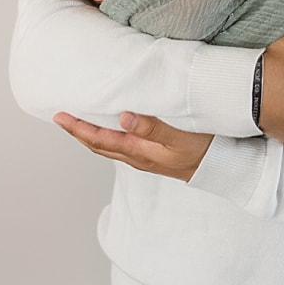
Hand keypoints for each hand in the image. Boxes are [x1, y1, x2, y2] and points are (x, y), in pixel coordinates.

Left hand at [52, 111, 213, 181]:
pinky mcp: (155, 154)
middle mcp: (138, 156)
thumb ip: (152, 128)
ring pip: (110, 146)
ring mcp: (146, 157)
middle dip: (78, 132)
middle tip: (62, 117)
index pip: (99, 138)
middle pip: (98, 145)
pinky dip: (110, 135)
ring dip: (92, 134)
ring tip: (81, 121)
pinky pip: (123, 145)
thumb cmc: (204, 151)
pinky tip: (114, 127)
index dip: (77, 127)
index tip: (60, 115)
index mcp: (139, 151)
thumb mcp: (180, 137)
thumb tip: (122, 117)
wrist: (223, 169)